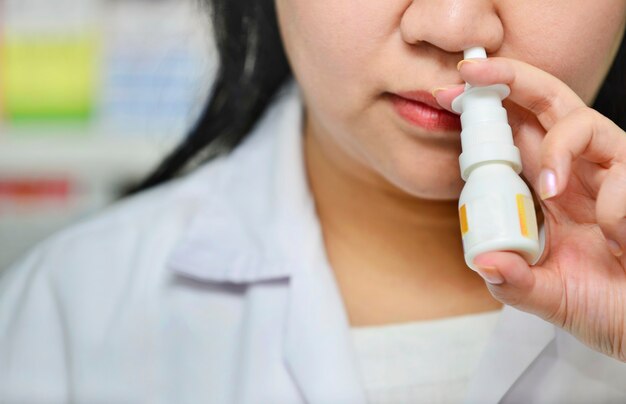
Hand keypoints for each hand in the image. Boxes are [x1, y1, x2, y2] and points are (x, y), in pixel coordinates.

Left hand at [433, 56, 625, 361]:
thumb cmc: (608, 306)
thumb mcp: (549, 297)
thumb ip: (515, 281)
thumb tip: (482, 262)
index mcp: (551, 191)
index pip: (516, 136)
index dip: (487, 113)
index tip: (449, 98)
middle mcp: (580, 174)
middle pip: (548, 104)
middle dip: (510, 79)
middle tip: (470, 73)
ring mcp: (615, 176)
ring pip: (584, 123)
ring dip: (560, 147)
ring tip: (550, 189)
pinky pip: (624, 176)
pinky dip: (614, 210)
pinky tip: (616, 242)